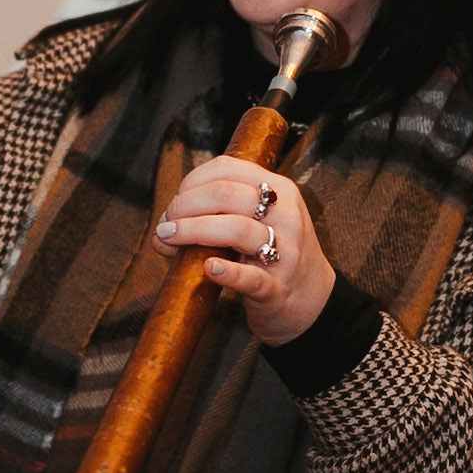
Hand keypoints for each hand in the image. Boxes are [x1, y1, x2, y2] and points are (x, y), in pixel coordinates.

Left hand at [151, 154, 333, 345]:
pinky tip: (208, 267)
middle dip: (186, 206)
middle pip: (228, 195)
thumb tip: (159, 231)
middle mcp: (287, 215)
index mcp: (280, 190)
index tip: (174, 205)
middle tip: (166, 224)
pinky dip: (227, 271)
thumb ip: (214, 218)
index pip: (228, 169)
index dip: (191, 183)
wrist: (313, 303)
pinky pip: (251, 277)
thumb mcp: (256, 226)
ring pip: (237, 229)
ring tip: (168, 239)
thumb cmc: (273, 258)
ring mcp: (286, 252)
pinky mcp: (278, 288)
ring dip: (194, 231)